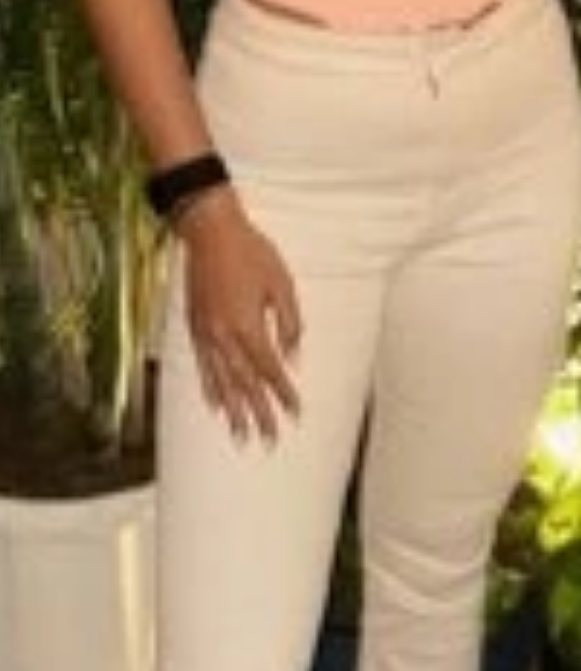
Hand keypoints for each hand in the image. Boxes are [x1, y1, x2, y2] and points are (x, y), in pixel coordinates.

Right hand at [176, 188, 301, 441]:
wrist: (210, 231)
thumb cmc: (251, 252)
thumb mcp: (282, 284)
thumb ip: (290, 323)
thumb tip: (293, 356)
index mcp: (249, 326)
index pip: (270, 369)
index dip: (283, 393)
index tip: (295, 412)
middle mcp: (224, 337)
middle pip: (245, 384)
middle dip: (259, 413)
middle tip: (270, 439)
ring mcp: (206, 335)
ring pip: (221, 382)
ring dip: (233, 411)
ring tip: (241, 435)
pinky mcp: (194, 327)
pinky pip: (203, 367)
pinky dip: (210, 389)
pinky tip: (215, 405)